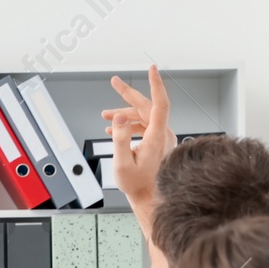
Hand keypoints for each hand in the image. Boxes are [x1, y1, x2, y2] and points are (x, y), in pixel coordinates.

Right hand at [101, 64, 175, 206]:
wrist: (150, 198)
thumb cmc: (137, 185)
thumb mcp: (122, 162)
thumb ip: (120, 138)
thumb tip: (119, 117)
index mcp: (157, 137)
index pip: (159, 103)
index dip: (155, 84)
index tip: (151, 69)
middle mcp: (163, 134)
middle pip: (146, 106)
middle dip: (128, 95)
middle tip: (115, 82)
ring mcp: (163, 138)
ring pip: (144, 117)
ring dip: (124, 114)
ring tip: (105, 116)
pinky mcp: (160, 143)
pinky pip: (145, 126)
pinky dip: (130, 124)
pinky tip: (116, 129)